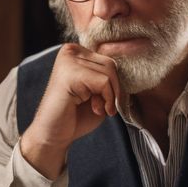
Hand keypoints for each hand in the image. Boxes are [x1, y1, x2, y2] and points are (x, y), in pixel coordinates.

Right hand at [19, 43, 122, 178]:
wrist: (54, 135)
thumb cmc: (77, 115)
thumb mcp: (98, 91)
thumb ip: (109, 76)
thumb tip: (133, 61)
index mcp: (75, 51)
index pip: (110, 60)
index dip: (113, 85)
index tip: (103, 101)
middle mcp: (69, 50)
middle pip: (111, 64)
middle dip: (112, 90)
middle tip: (99, 106)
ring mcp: (68, 60)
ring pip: (109, 72)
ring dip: (108, 96)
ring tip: (95, 107)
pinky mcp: (69, 73)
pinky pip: (104, 82)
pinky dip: (106, 99)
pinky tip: (94, 109)